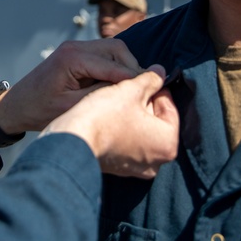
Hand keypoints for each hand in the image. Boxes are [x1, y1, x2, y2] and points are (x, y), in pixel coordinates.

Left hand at [0, 39, 146, 134]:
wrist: (17, 106)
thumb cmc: (39, 111)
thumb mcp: (72, 107)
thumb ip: (100, 96)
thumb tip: (129, 91)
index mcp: (72, 58)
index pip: (113, 64)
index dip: (134, 78)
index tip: (153, 90)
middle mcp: (75, 46)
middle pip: (117, 50)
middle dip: (134, 68)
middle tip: (148, 89)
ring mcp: (76, 47)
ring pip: (113, 50)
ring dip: (127, 66)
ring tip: (136, 88)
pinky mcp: (77, 53)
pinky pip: (105, 54)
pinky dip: (117, 66)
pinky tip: (123, 84)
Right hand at [41, 68, 179, 178]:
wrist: (71, 139)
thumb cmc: (103, 116)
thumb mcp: (131, 89)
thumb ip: (151, 79)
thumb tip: (160, 72)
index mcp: (167, 143)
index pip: (169, 107)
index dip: (155, 87)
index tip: (142, 78)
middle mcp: (156, 162)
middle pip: (156, 121)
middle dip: (143, 102)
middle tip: (128, 88)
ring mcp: (136, 168)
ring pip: (141, 131)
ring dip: (132, 115)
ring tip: (116, 100)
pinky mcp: (118, 168)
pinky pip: (127, 143)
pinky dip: (121, 129)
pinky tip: (108, 116)